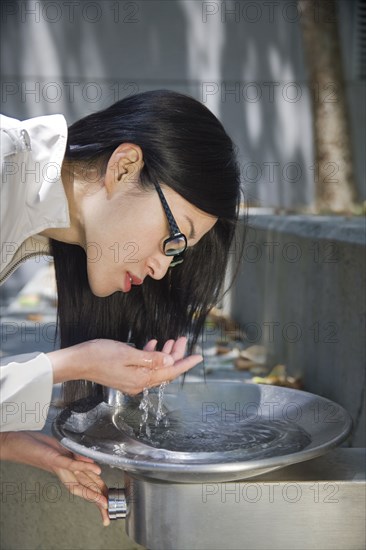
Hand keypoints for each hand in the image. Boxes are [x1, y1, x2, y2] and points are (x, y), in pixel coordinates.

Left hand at [0, 431, 109, 525]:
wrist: (19, 443)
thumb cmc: (42, 447)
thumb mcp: (65, 452)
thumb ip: (79, 459)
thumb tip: (94, 466)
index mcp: (69, 473)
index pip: (87, 485)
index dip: (98, 495)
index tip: (108, 506)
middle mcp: (65, 473)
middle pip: (85, 488)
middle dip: (98, 500)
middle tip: (108, 512)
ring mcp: (60, 468)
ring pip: (79, 482)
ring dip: (92, 492)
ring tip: (104, 501)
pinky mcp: (55, 459)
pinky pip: (72, 463)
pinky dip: (85, 466)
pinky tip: (95, 469)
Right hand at [50, 335, 202, 394]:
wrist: (77, 362)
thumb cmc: (99, 355)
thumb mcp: (128, 354)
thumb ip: (150, 358)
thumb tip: (170, 360)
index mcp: (141, 379)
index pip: (170, 371)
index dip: (185, 363)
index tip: (199, 356)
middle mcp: (139, 383)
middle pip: (165, 370)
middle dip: (176, 355)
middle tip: (183, 339)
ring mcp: (131, 380)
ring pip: (155, 367)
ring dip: (165, 354)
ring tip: (172, 339)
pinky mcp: (124, 375)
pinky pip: (144, 366)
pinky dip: (151, 355)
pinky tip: (153, 343)